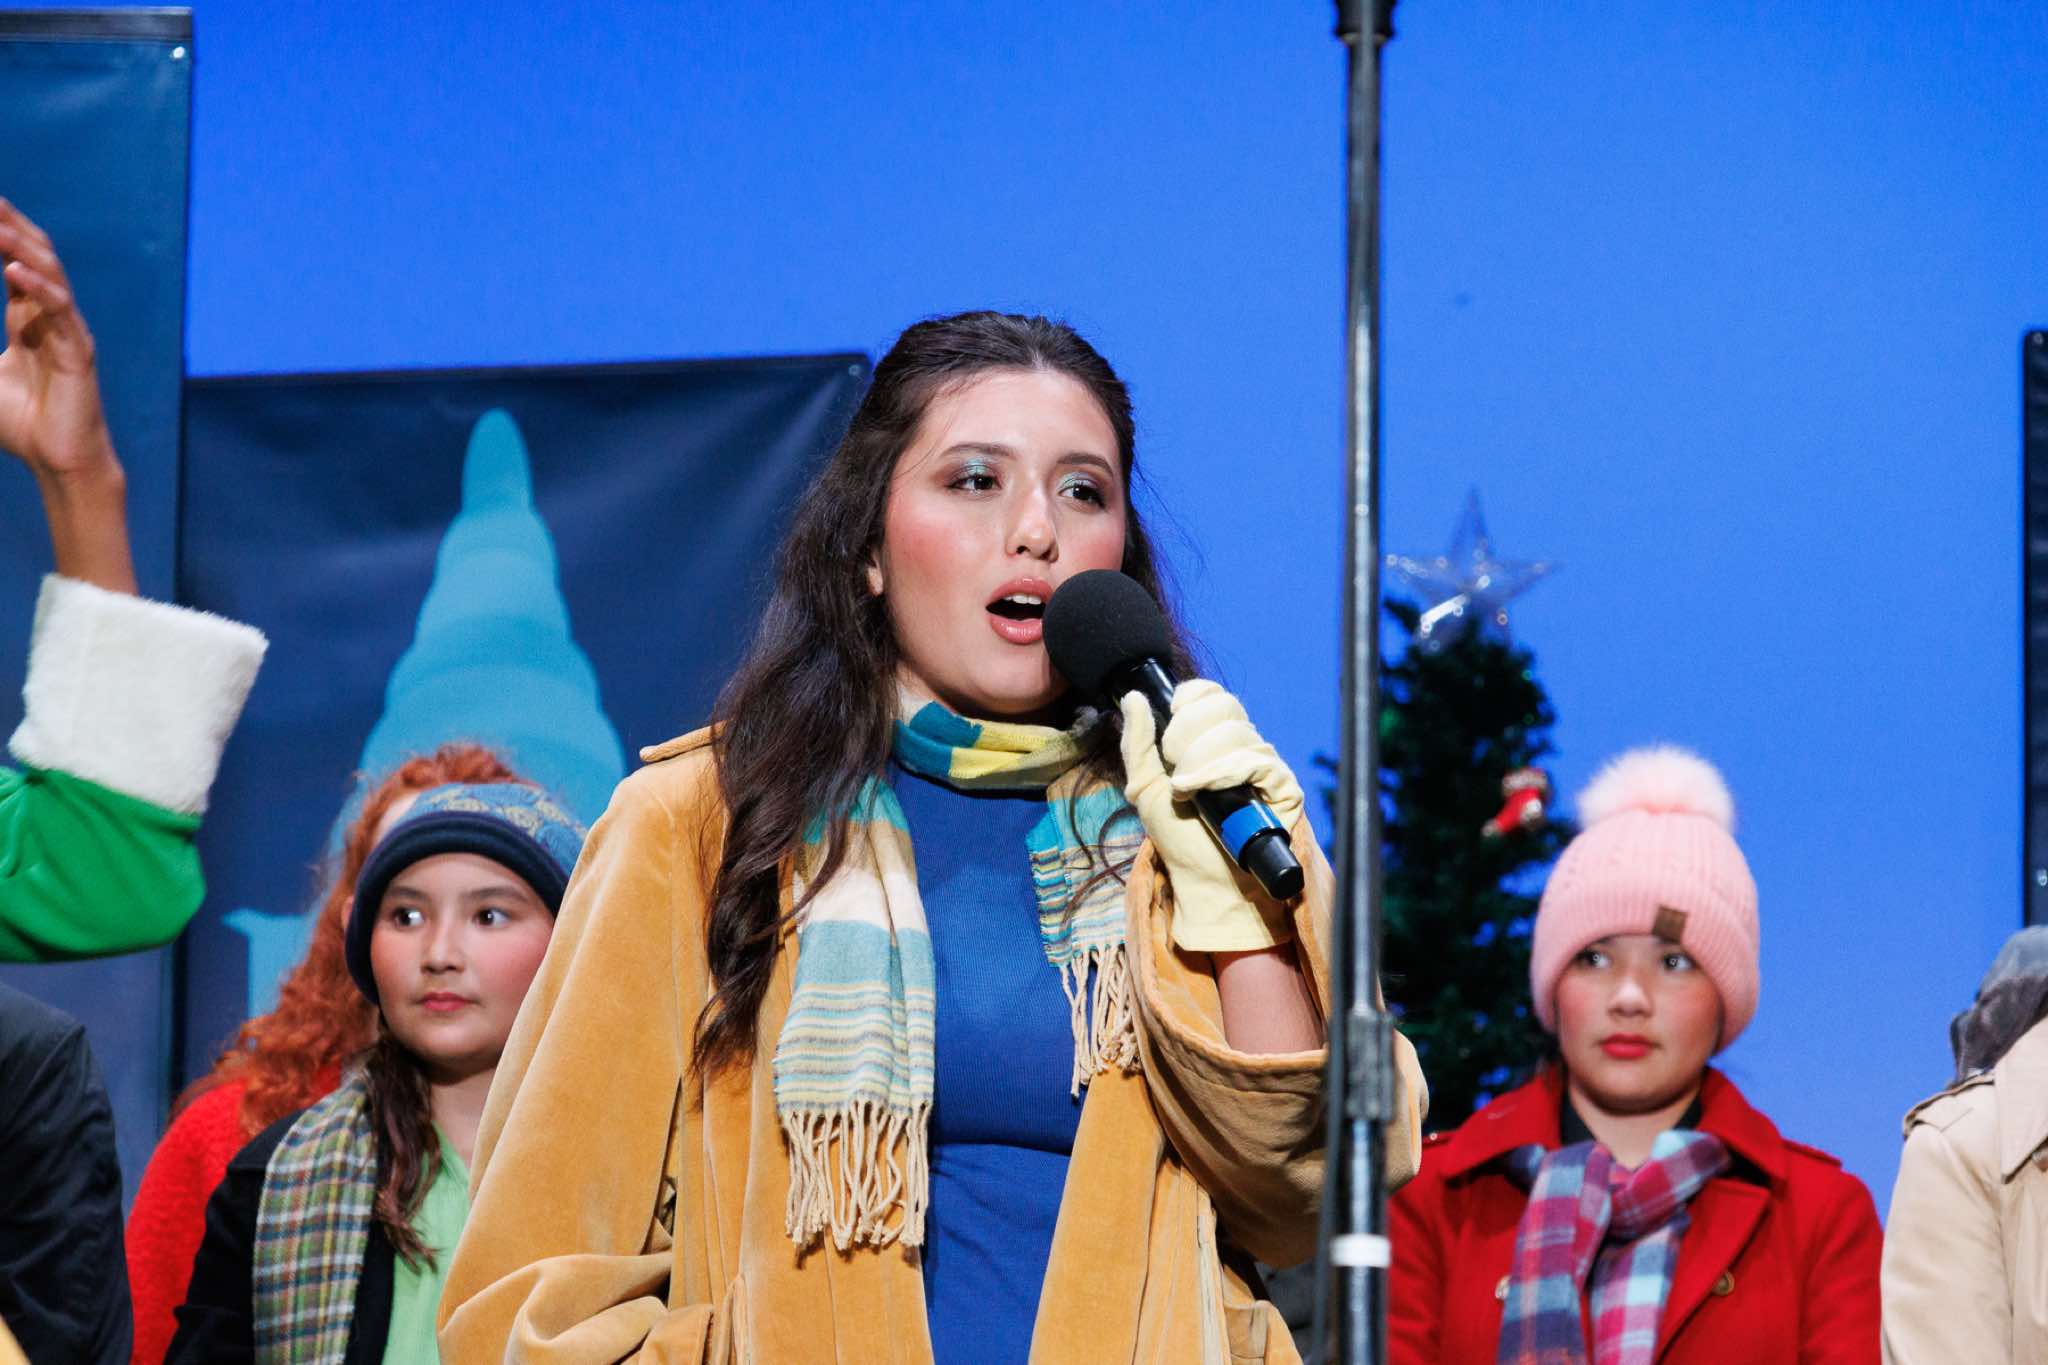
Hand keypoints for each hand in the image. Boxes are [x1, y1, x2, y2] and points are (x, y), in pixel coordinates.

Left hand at [0, 197, 115, 481]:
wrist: (58, 462)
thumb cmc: (20, 425)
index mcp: (27, 318)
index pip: (12, 262)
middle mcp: (49, 317)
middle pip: (34, 256)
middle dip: (9, 225)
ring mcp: (67, 331)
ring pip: (49, 275)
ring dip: (21, 247)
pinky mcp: (78, 352)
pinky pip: (61, 311)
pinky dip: (39, 289)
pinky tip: (13, 271)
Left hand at [1119, 680, 1305, 952]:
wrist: (1203, 880)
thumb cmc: (1179, 837)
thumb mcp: (1143, 787)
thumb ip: (1136, 742)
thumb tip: (1134, 697)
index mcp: (1213, 740)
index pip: (1212, 695)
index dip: (1192, 701)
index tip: (1172, 724)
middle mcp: (1243, 747)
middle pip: (1223, 708)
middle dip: (1187, 736)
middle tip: (1176, 772)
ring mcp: (1265, 766)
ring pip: (1237, 734)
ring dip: (1201, 762)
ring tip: (1187, 792)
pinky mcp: (1284, 788)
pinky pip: (1257, 761)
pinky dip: (1224, 772)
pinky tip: (1204, 791)